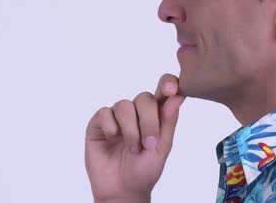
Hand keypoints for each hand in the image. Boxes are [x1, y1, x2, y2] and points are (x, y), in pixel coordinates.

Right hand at [85, 74, 185, 202]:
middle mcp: (136, 112)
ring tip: (132, 148)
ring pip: (124, 105)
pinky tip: (112, 139)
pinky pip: (105, 113)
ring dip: (130, 129)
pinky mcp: (98, 123)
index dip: (168, 83)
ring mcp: (116, 116)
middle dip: (149, 121)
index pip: (163, 90)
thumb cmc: (144, 170)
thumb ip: (169, 122)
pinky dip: (111, 127)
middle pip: (144, 97)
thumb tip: (177, 97)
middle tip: (148, 144)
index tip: (172, 89)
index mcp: (156, 115)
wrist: (122, 191)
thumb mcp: (162, 148)